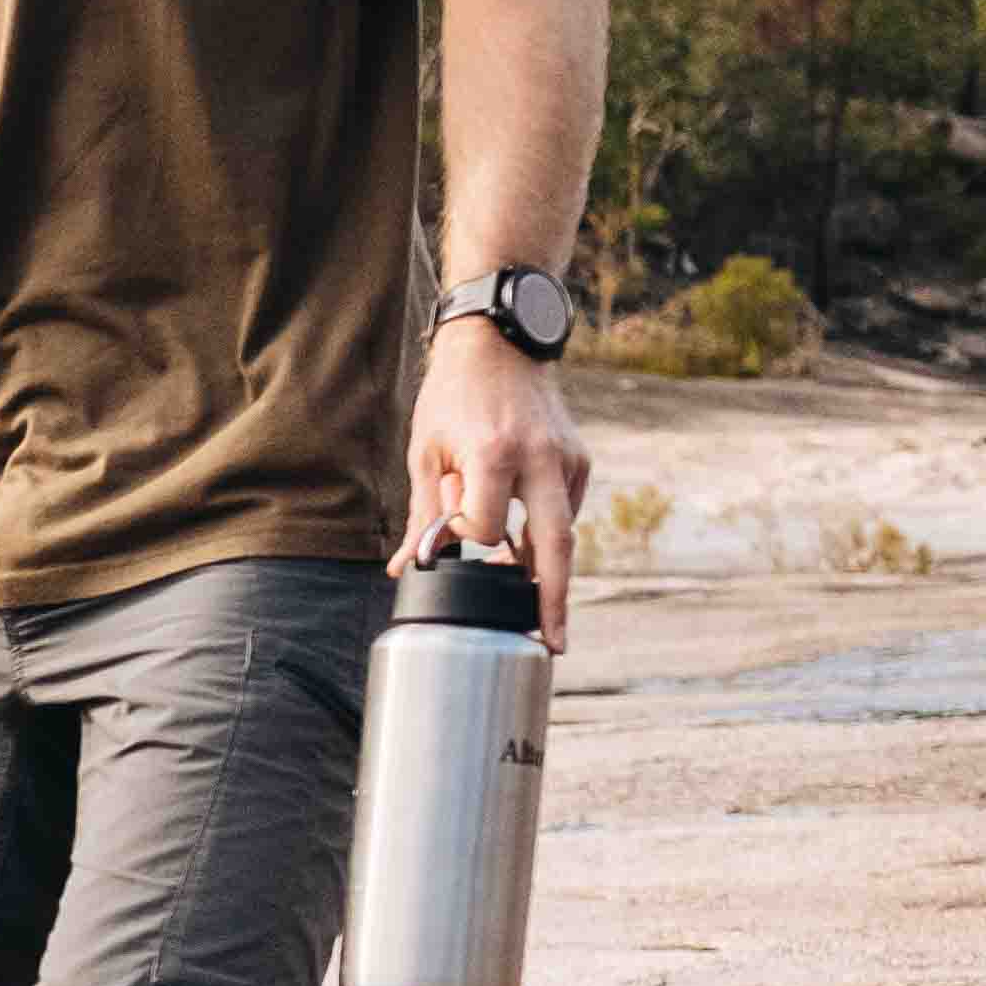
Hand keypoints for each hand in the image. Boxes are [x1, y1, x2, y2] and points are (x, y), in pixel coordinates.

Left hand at [401, 324, 592, 651]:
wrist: (499, 341)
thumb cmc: (453, 396)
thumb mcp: (427, 451)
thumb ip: (426, 513)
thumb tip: (406, 570)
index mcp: (495, 454)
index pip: (485, 528)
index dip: (465, 539)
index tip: (450, 534)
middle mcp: (540, 459)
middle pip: (555, 546)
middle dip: (554, 600)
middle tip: (553, 644)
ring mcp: (566, 459)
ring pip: (563, 533)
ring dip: (546, 570)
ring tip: (537, 608)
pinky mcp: (579, 459)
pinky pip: (564, 511)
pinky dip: (545, 532)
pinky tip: (524, 539)